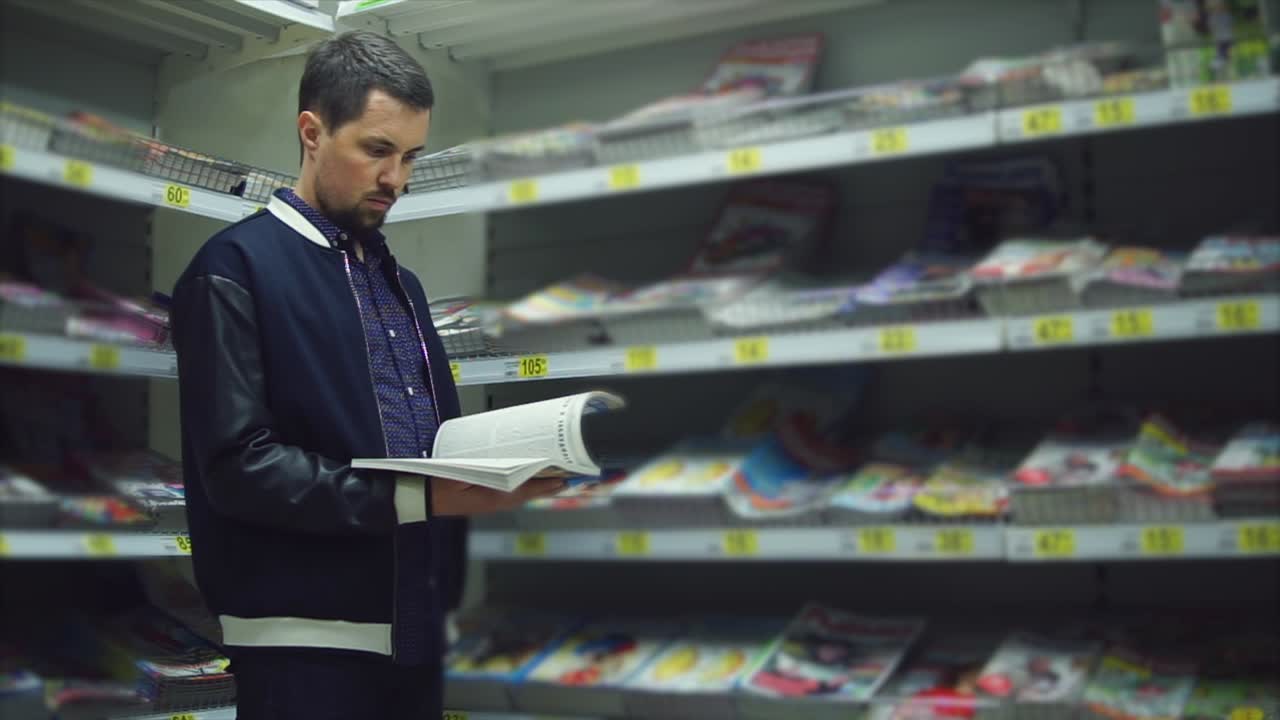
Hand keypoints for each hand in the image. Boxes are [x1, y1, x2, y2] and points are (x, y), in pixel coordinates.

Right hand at [431, 476, 564, 515]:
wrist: (423, 496)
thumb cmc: (440, 482)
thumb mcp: (461, 472)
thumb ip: (485, 468)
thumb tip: (509, 463)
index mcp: (493, 496)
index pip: (527, 489)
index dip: (546, 484)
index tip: (563, 479)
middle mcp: (497, 502)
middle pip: (529, 493)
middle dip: (548, 486)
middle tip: (568, 477)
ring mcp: (492, 503)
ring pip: (522, 495)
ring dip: (538, 488)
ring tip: (555, 478)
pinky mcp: (488, 501)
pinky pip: (512, 494)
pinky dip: (525, 487)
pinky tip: (530, 481)